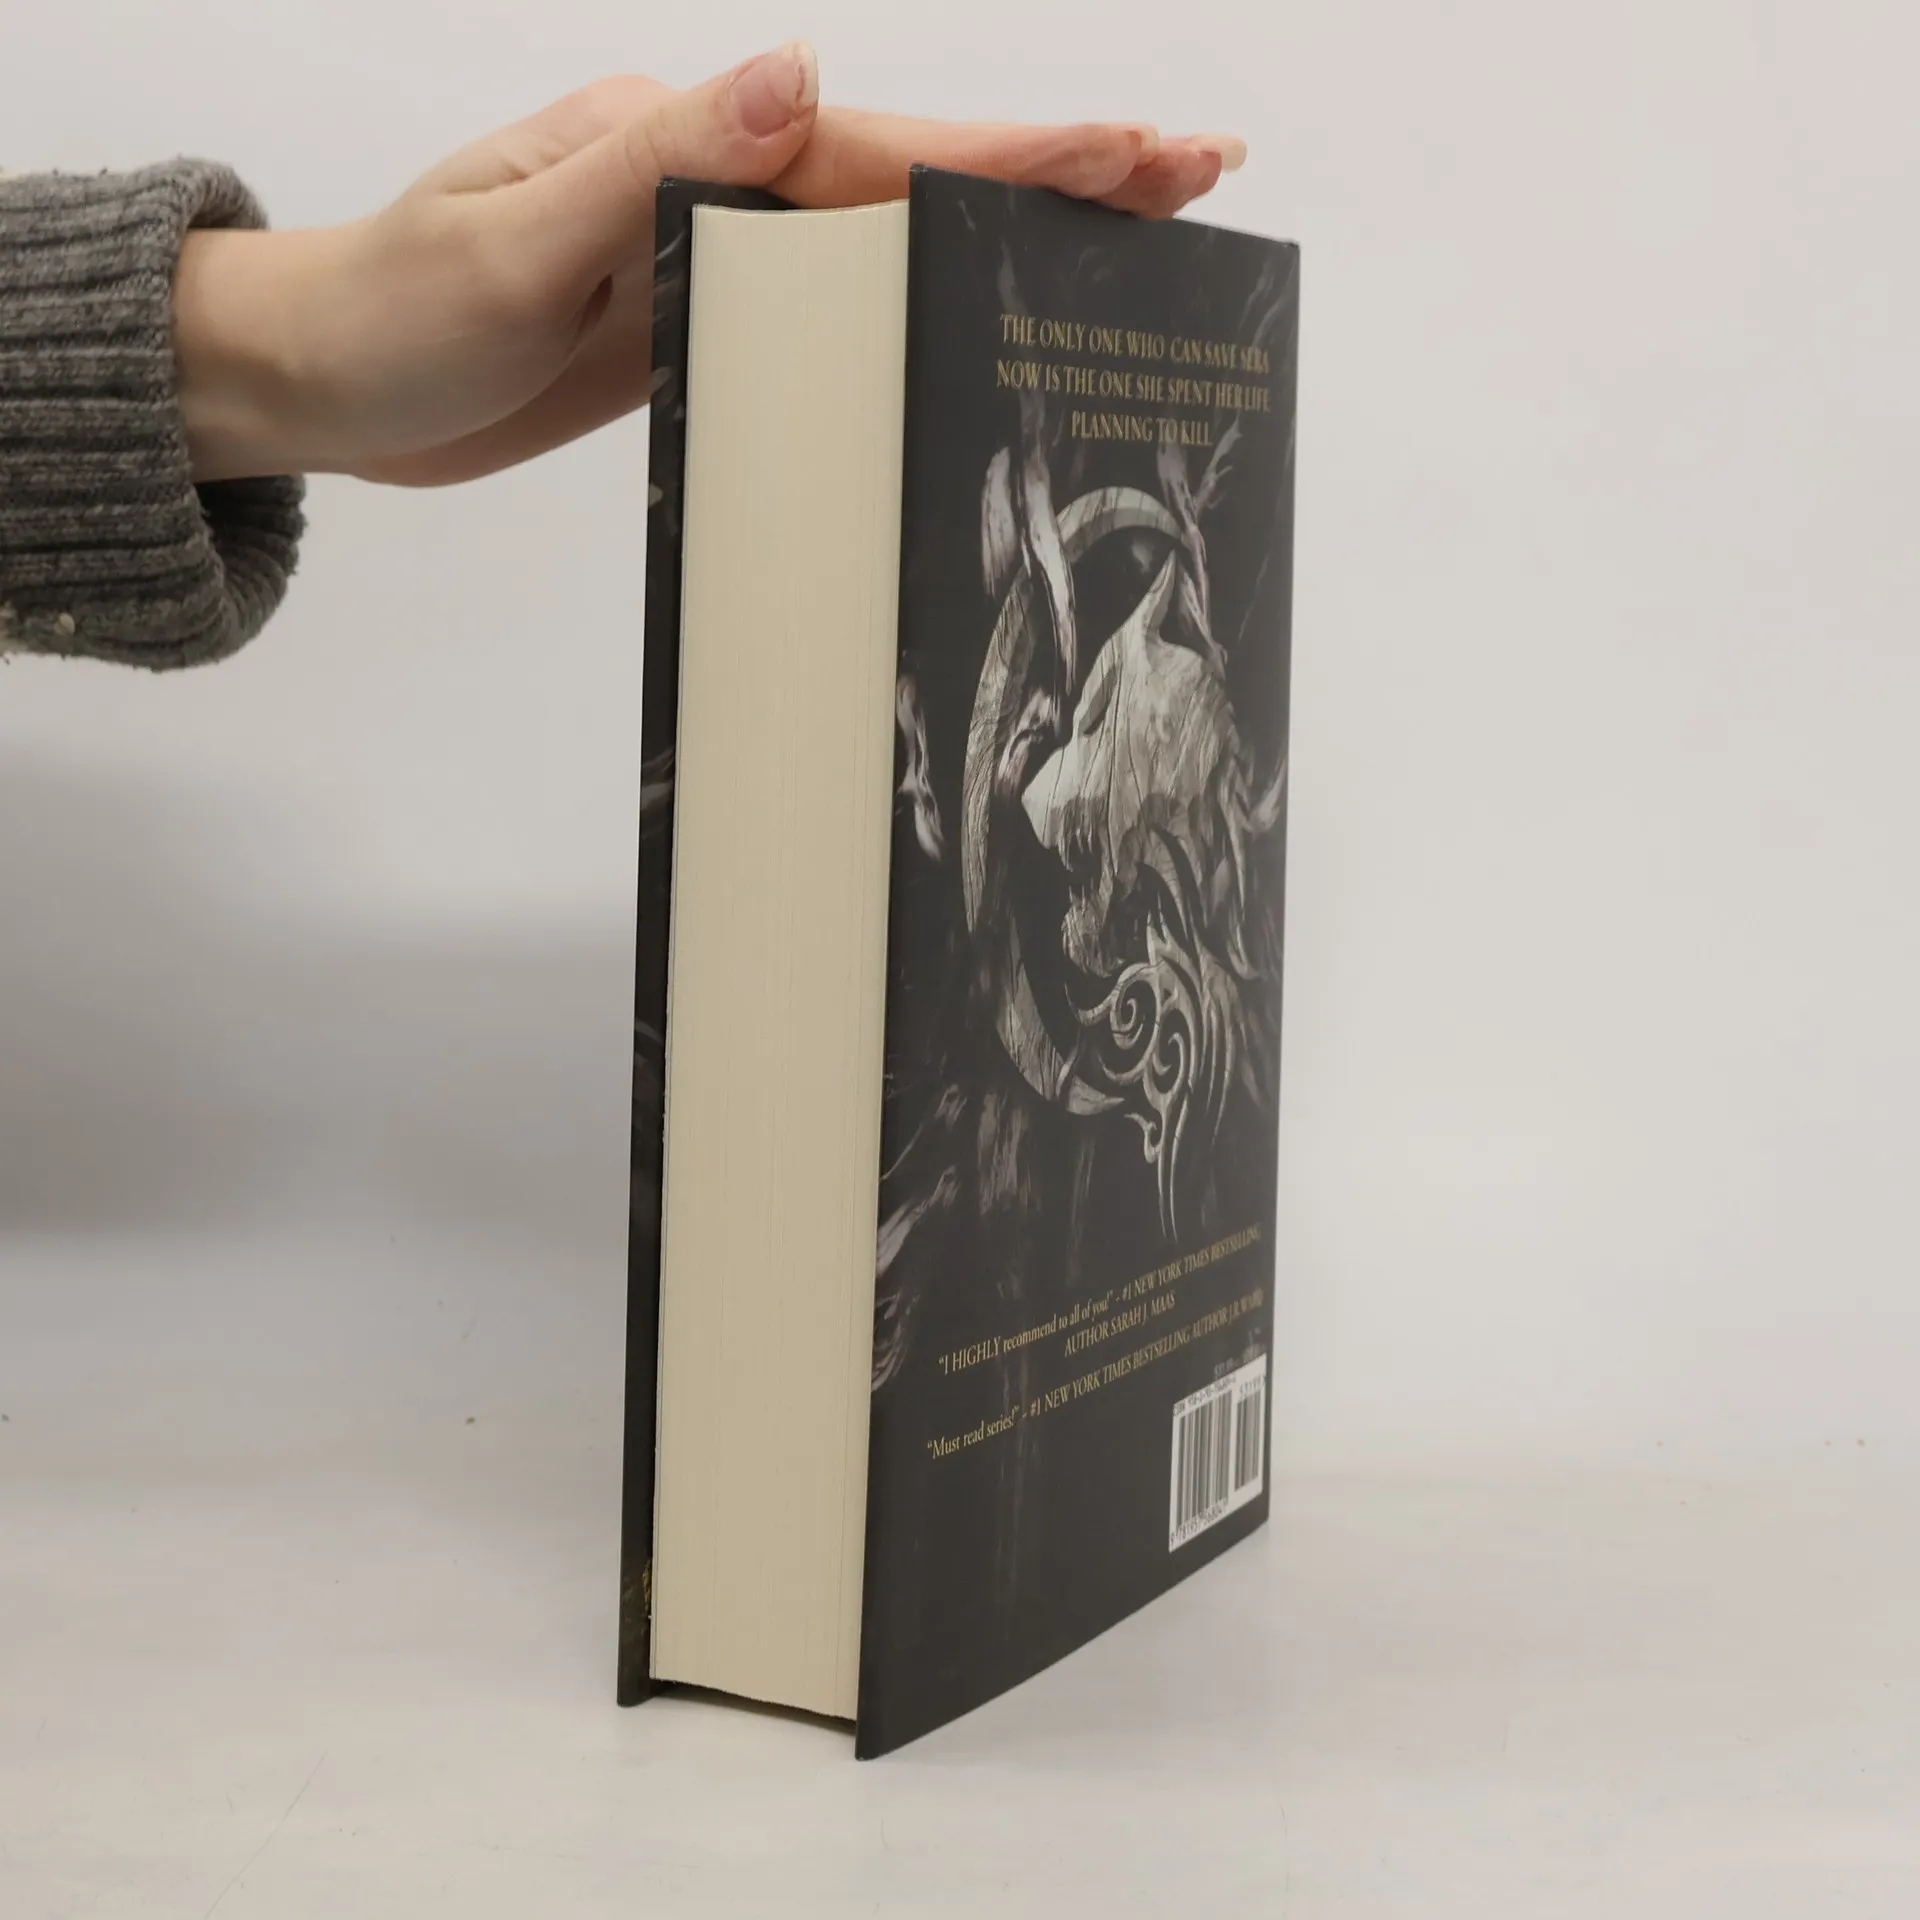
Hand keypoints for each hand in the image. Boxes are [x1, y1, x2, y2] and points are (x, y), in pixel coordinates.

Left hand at [173, 43, 1244, 486]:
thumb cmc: (390, 316)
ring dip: (1011, 226)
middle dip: (1058, 168)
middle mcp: (710, 179)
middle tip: (1199, 170)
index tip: (1137, 147)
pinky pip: (836, 297)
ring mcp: (711, 246)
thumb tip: (797, 72)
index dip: (1012, 148)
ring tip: (1136, 230)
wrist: (321, 384)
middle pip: (913, 169)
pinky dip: (924, 290)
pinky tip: (982, 302)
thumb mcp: (512, 243)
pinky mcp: (700, 315)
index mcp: (675, 143)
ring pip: (890, 231)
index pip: (874, 145)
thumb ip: (655, 164)